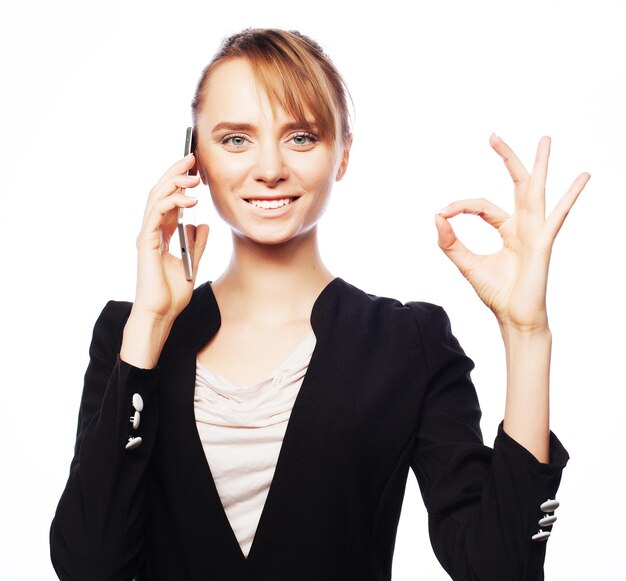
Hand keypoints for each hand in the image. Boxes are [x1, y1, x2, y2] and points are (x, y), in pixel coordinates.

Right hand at [133, 153, 208, 322]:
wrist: (161, 313)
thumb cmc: (172, 293)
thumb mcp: (192, 262)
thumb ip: (197, 243)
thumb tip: (204, 225)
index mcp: (162, 233)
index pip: (169, 199)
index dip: (179, 181)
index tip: (195, 167)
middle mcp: (152, 230)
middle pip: (160, 192)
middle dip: (175, 172)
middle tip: (191, 157)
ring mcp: (148, 235)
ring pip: (156, 197)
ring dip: (174, 182)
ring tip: (193, 174)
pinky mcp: (147, 242)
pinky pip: (156, 214)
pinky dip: (171, 202)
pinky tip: (189, 199)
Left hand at [435, 135, 589, 330]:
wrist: (513, 318)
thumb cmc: (496, 293)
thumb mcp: (465, 263)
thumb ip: (449, 242)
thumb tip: (435, 216)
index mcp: (507, 230)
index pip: (482, 206)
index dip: (460, 206)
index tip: (443, 212)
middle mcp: (523, 227)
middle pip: (516, 185)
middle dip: (507, 160)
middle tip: (493, 136)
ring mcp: (536, 233)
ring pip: (536, 191)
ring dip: (540, 165)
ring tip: (545, 138)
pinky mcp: (543, 243)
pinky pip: (557, 216)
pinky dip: (570, 196)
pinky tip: (583, 177)